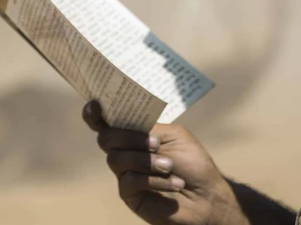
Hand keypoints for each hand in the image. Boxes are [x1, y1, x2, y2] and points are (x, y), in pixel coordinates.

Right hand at [83, 101, 247, 224]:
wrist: (206, 196)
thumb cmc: (193, 164)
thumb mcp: (174, 135)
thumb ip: (148, 127)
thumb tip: (125, 123)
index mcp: (134, 133)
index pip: (105, 121)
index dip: (94, 113)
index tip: (95, 104)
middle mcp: (125, 151)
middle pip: (106, 138)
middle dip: (129, 138)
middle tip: (156, 143)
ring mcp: (124, 172)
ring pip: (116, 159)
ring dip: (145, 161)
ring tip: (169, 166)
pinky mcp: (129, 193)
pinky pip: (130, 181)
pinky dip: (154, 180)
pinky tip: (174, 183)